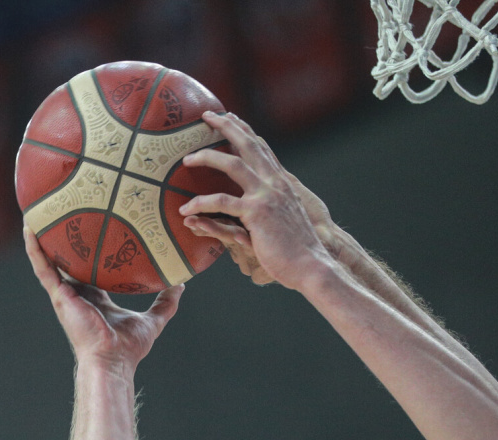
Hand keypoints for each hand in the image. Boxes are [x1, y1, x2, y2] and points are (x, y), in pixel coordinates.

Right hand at [25, 226, 182, 370]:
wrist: (113, 361)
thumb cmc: (128, 347)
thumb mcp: (153, 320)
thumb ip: (166, 302)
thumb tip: (181, 284)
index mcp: (95, 297)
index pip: (89, 267)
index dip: (88, 249)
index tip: (92, 227)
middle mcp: (78, 293)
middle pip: (67, 259)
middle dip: (62, 238)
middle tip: (62, 210)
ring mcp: (66, 293)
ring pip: (48, 259)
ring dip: (40, 237)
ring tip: (37, 211)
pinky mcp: (59, 295)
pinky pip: (42, 267)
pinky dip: (34, 248)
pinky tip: (30, 228)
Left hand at [179, 112, 340, 289]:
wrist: (311, 264)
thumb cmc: (296, 249)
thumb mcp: (285, 220)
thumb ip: (270, 207)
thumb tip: (253, 207)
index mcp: (281, 182)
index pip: (261, 147)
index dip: (244, 129)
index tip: (229, 116)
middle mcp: (275, 183)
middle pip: (248, 144)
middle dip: (226, 125)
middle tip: (206, 116)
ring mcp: (266, 196)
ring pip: (232, 164)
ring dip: (207, 157)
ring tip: (186, 159)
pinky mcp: (256, 214)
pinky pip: (222, 202)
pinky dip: (201, 204)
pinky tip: (186, 210)